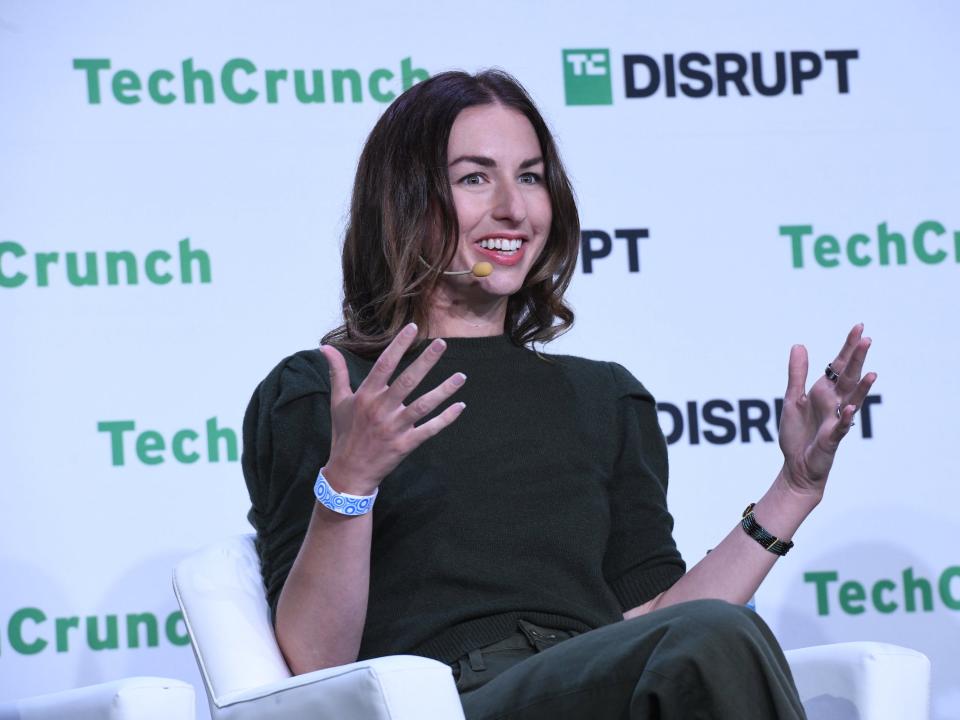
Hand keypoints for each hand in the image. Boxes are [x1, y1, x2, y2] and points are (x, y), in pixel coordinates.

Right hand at [318, 324, 465, 494]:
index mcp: (366, 396)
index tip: (413, 328)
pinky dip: (446, 419)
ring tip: (461, 376)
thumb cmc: (344, 433)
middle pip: (407, 381)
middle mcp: (381, 409)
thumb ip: (337, 373)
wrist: (348, 473)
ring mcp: (394, 428)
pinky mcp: (405, 445)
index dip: (399, 345)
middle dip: (426, 361)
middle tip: (442, 344)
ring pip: (424, 405)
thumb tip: (326, 348)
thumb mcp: (338, 402)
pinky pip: (429, 429)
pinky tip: (460, 406)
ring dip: (443, 390)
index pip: (384, 365)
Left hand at [778, 324, 876, 496]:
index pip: (838, 366)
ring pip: (852, 400)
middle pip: (848, 378)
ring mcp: (836, 420)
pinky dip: (845, 418)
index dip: (848, 348)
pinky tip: (849, 408)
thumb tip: (799, 345)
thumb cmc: (798, 433)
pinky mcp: (832, 438)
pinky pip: (841, 427)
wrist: (796, 465)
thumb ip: (797, 373)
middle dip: (856, 360)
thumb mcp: (792, 398)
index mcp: (823, 391)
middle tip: (866, 339)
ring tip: (871, 372)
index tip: (859, 327)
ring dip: (861, 387)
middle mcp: (834, 403)